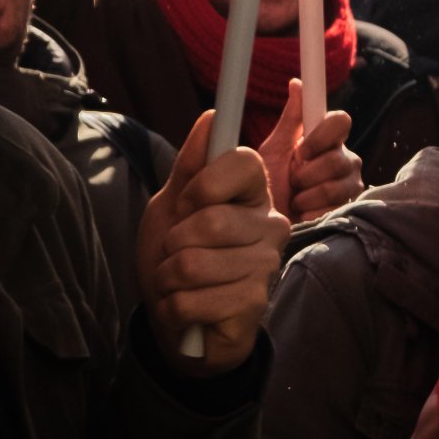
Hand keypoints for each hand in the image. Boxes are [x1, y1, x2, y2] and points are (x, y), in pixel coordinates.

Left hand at [137, 109, 289, 363]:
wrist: (178, 321)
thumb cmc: (176, 258)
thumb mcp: (171, 206)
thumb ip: (190, 165)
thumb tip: (211, 117)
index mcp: (252, 194)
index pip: (242, 161)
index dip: (202, 184)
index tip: (188, 204)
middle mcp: (270, 224)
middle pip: (210, 220)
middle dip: (173, 243)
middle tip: (177, 254)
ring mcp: (265, 265)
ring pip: (194, 263)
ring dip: (168, 278)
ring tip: (179, 284)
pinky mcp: (254, 303)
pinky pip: (192, 300)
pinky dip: (174, 307)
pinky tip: (187, 309)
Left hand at [257, 87, 363, 224]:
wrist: (268, 222)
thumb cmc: (269, 184)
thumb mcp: (274, 150)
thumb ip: (290, 119)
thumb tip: (296, 83)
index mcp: (327, 139)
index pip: (341, 121)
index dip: (321, 137)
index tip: (301, 150)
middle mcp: (344, 159)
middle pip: (339, 158)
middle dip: (308, 173)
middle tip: (292, 179)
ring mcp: (350, 184)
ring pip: (338, 185)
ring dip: (309, 194)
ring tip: (296, 198)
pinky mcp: (350, 207)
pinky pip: (336, 206)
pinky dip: (313, 211)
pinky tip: (304, 212)